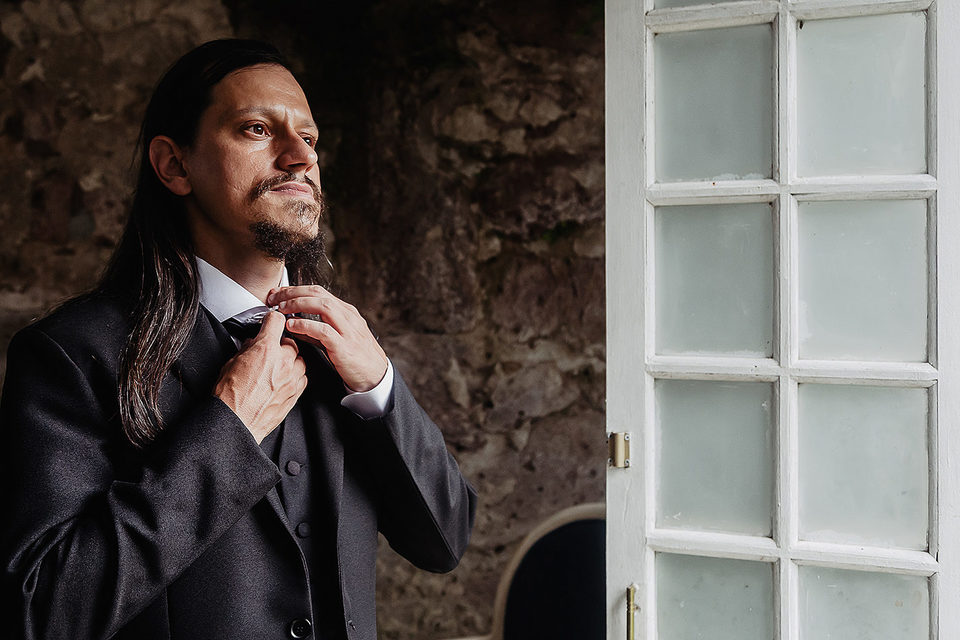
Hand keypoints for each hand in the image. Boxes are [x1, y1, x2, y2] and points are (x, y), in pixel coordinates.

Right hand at [214, 311, 306, 442]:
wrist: (236, 422)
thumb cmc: (230, 396)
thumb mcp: (231, 363)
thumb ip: (247, 348)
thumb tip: (253, 343)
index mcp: (265, 349)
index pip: (277, 320)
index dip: (272, 320)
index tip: (271, 323)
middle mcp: (283, 362)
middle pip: (291, 341)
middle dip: (281, 345)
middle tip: (269, 352)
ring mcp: (291, 378)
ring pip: (300, 359)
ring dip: (291, 361)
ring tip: (275, 368)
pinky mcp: (295, 393)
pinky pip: (303, 377)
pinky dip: (295, 376)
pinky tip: (283, 380)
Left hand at [266, 285, 387, 392]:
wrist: (376, 376)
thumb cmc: (356, 358)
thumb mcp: (336, 338)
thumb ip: (315, 330)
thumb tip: (293, 324)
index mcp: (345, 311)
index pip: (317, 291)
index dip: (294, 290)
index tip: (277, 294)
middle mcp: (347, 316)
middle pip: (317, 293)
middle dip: (292, 292)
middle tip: (273, 298)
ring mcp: (347, 330)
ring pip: (322, 306)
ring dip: (297, 304)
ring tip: (281, 310)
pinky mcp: (344, 346)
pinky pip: (323, 331)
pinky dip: (305, 325)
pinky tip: (292, 326)